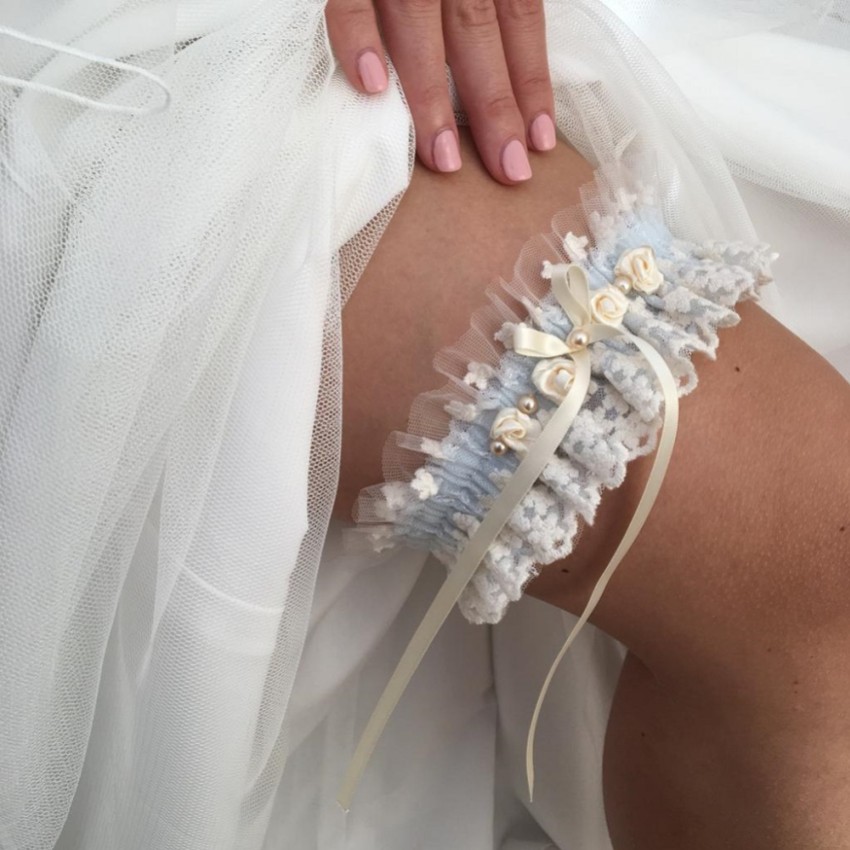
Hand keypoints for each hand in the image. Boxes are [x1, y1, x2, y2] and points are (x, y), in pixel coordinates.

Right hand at [325, 0, 555, 184]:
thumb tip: (507, 59)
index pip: (518, 16)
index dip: (532, 80)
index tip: (539, 140)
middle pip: (477, 30)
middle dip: (493, 104)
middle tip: (506, 169)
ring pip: (419, 23)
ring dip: (432, 95)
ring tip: (443, 156)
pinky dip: (357, 37)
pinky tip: (370, 87)